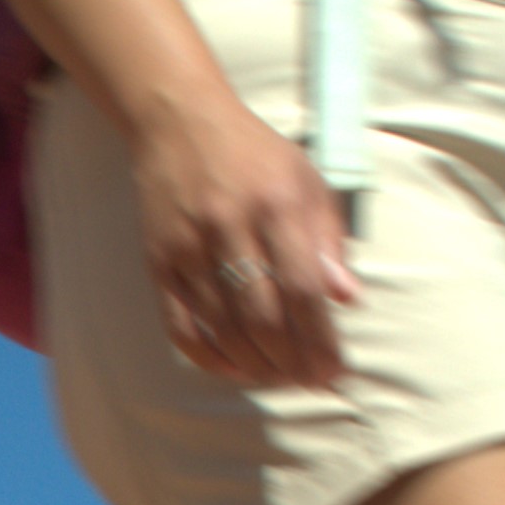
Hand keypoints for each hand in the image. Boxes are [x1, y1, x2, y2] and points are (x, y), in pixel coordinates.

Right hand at [130, 98, 362, 389]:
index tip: (334, 370)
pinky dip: (207, 355)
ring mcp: (189, 247)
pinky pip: (181, 324)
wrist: (179, 123)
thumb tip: (346, 298)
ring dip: (254, 365)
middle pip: (262, 317)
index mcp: (276, 205)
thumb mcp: (306, 180)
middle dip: (290, 361)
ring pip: (222, 327)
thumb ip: (328, 239)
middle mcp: (230, 226)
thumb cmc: (255, 155)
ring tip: (277, 379)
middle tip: (307, 381)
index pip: (303, 289)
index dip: (320, 339)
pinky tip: (232, 367)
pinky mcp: (159, 261)